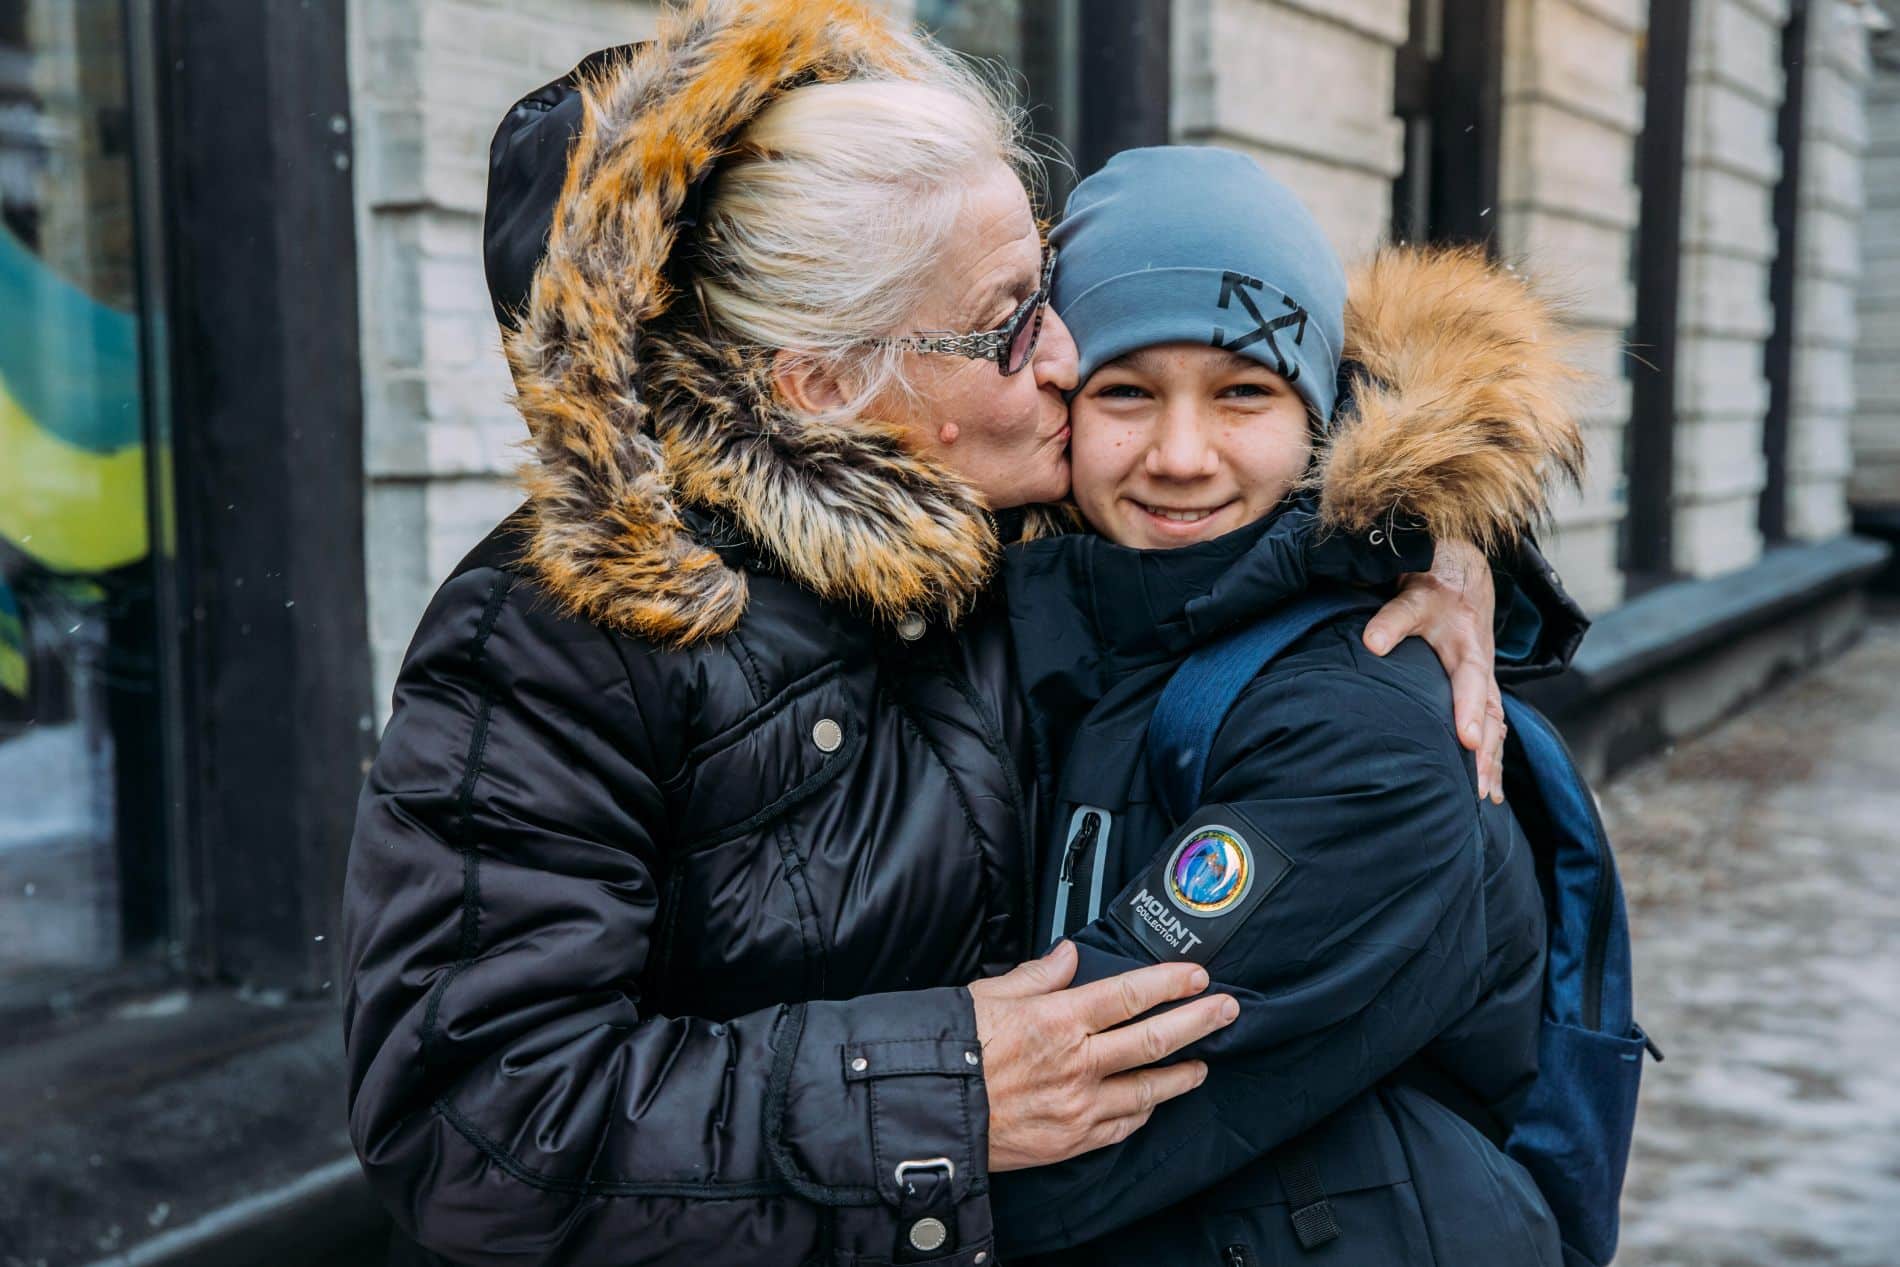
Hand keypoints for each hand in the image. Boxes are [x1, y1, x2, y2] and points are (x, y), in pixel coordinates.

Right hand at [968, 940, 1236, 1171]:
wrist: (927, 1112)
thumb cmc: (952, 1049)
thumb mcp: (989, 995)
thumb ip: (1037, 975)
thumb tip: (1068, 954)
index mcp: (1057, 1019)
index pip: (1128, 994)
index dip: (1169, 982)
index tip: (1196, 975)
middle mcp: (1076, 1062)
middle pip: (1153, 1038)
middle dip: (1197, 1021)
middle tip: (1225, 1009)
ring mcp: (1078, 1105)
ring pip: (1147, 1087)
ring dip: (1181, 1073)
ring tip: (1202, 1063)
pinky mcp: (1072, 1140)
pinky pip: (1122, 1124)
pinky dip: (1144, 1110)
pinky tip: (1155, 1102)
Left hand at [1362, 538, 1505, 801]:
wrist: (1462, 577)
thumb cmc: (1432, 589)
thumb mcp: (1413, 597)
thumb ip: (1391, 619)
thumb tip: (1370, 644)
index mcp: (1468, 648)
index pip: (1469, 682)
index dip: (1468, 710)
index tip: (1467, 741)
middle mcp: (1482, 669)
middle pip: (1489, 714)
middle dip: (1485, 752)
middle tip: (1478, 787)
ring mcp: (1485, 683)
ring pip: (1495, 727)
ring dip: (1492, 763)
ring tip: (1485, 798)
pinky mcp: (1482, 693)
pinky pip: (1495, 730)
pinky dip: (1495, 761)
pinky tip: (1493, 795)